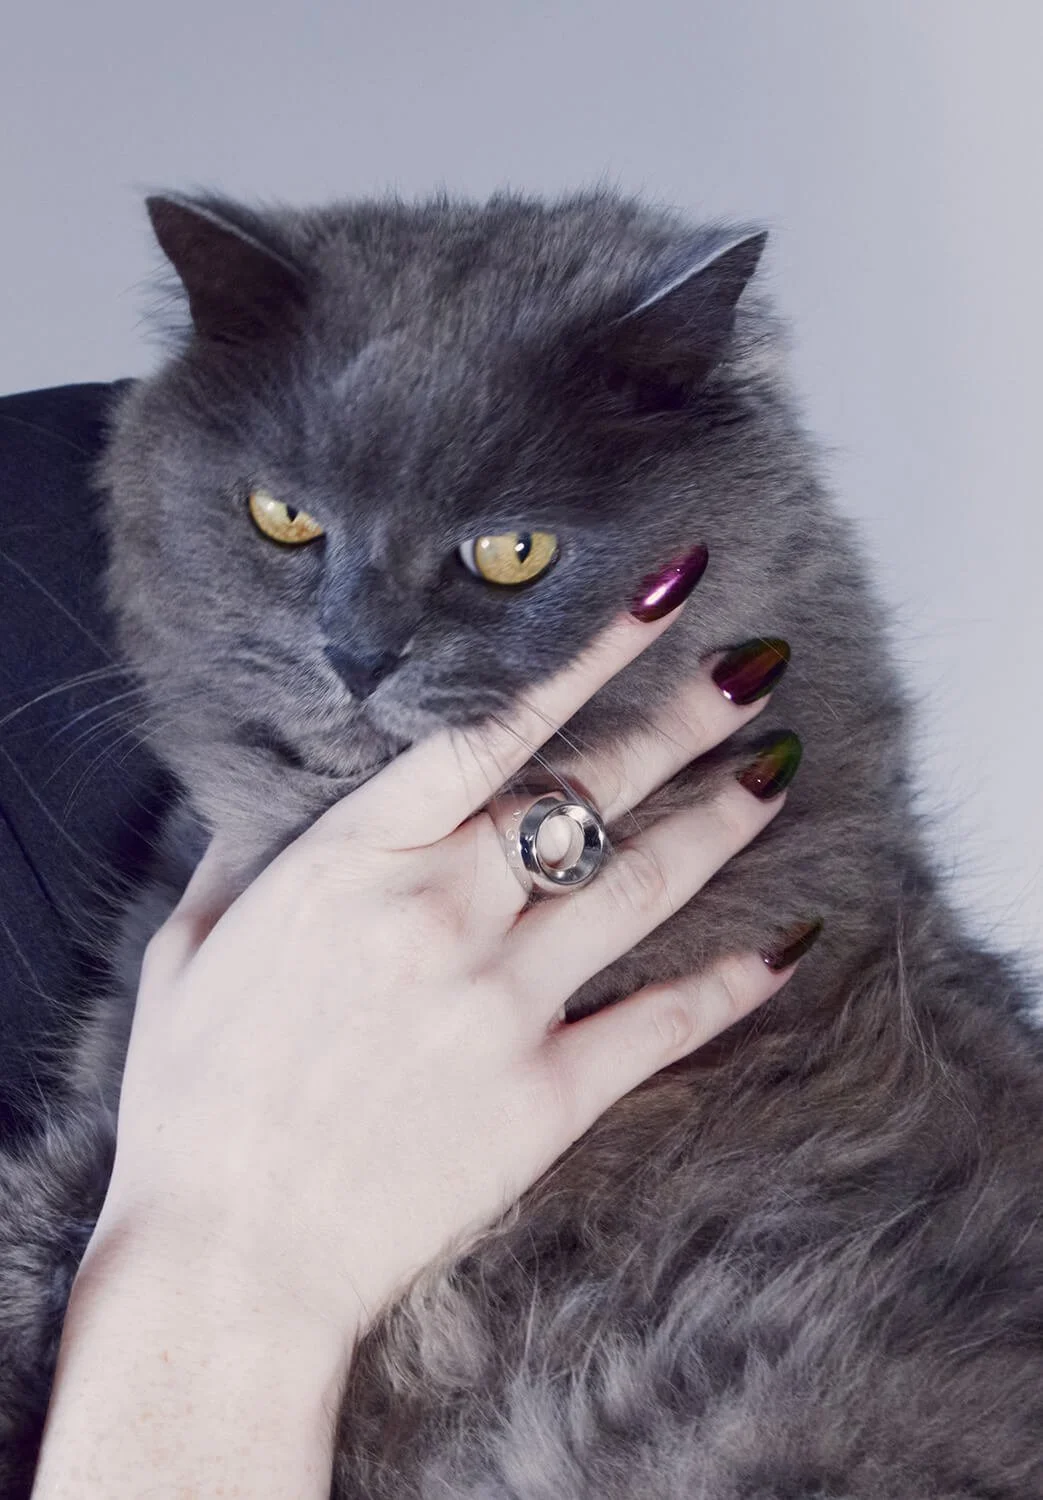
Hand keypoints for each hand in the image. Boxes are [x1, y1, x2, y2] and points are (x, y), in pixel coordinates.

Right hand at [94, 603, 800, 1336]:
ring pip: (642, 885)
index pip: (492, 736)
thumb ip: (239, 861)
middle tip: (748, 671)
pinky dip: (734, 980)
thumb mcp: (188, 954)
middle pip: (589, 793)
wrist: (228, 1264)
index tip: (650, 608)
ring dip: (721, 821)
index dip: (584, 663)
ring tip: (777, 768)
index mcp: (354, 865)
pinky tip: (788, 942)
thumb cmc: (192, 1107)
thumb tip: (258, 805)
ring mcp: (502, 1004)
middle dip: (679, 720)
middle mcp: (442, 915)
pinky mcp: (546, 1096)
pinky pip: (663, 1022)